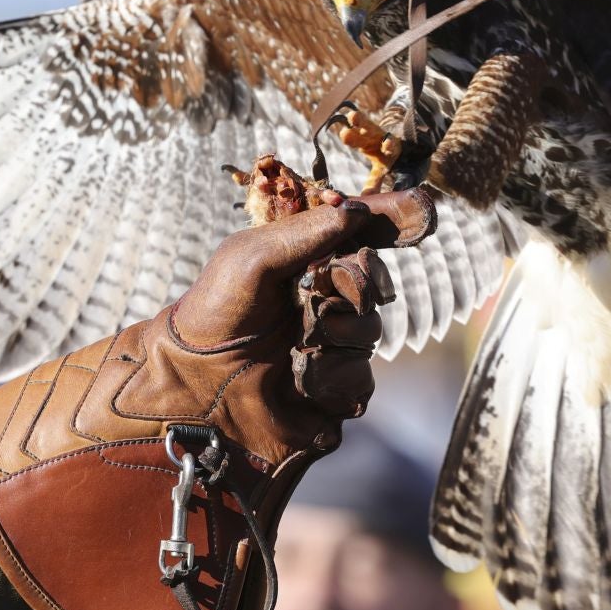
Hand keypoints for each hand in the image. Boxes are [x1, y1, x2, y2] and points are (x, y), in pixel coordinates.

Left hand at [115, 188, 432, 470]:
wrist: (188, 388)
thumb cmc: (210, 318)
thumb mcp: (250, 260)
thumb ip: (304, 234)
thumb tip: (352, 212)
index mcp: (299, 269)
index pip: (357, 241)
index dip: (390, 225)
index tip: (422, 215)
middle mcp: (316, 307)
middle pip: (373, 286)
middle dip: (354, 285)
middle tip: (319, 290)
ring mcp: (324, 352)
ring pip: (370, 335)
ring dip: (336, 334)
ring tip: (297, 342)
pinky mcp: (327, 397)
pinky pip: (358, 383)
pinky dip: (331, 376)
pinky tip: (298, 377)